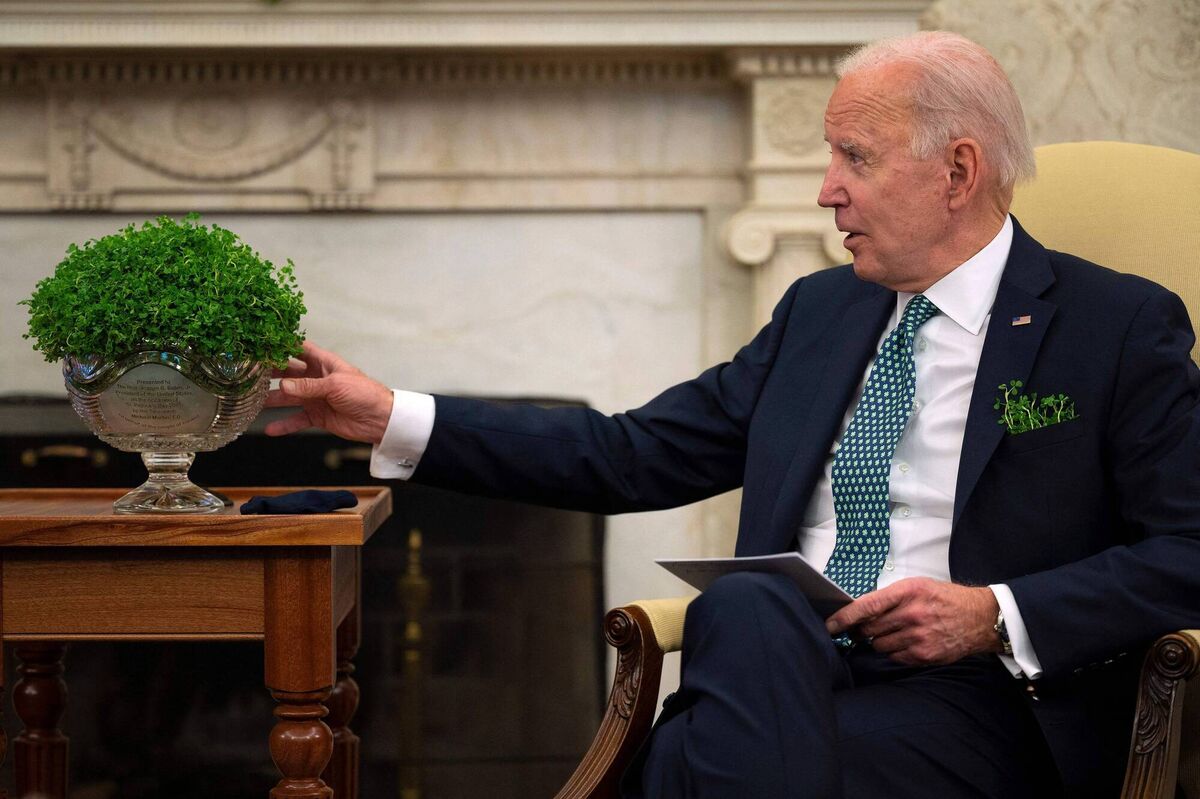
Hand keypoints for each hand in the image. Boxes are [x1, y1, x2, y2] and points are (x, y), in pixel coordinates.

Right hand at [264, 340, 394, 444]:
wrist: (380, 419)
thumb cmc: (364, 393)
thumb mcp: (335, 385)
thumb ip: (308, 386)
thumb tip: (283, 385)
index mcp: (323, 362)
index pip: (298, 349)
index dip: (281, 345)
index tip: (260, 344)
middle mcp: (316, 378)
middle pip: (287, 372)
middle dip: (269, 373)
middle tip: (249, 373)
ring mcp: (315, 398)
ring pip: (288, 397)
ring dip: (271, 399)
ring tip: (251, 401)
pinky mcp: (317, 416)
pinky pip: (296, 420)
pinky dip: (284, 425)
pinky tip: (270, 429)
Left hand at [825, 577, 1000, 665]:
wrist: (980, 618)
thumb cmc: (944, 599)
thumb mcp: (917, 586)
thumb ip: (889, 597)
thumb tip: (859, 611)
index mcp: (908, 592)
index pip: (867, 606)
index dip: (844, 618)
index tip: (830, 625)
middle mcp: (912, 614)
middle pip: (869, 629)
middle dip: (859, 630)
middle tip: (859, 629)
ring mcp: (918, 637)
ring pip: (879, 645)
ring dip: (878, 641)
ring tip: (892, 632)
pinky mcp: (924, 655)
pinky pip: (894, 657)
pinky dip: (893, 651)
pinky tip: (904, 642)